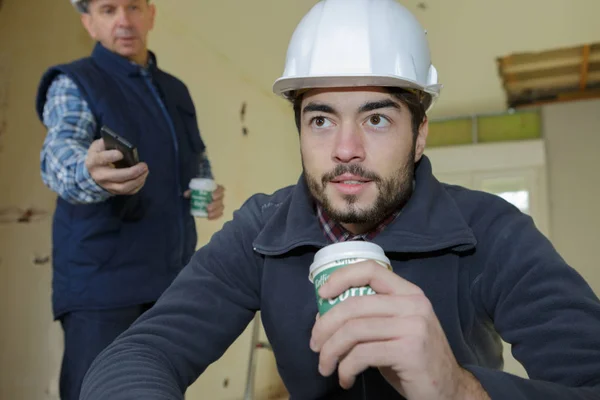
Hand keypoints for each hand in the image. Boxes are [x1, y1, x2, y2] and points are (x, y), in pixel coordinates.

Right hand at [85, 139, 148, 194]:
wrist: (93, 171)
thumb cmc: (100, 154)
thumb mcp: (100, 146)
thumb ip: (108, 143)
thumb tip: (123, 145)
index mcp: (94, 161)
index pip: (102, 159)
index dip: (111, 156)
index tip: (121, 154)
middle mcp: (100, 176)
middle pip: (117, 176)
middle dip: (133, 172)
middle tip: (143, 165)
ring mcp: (107, 186)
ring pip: (124, 187)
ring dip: (138, 180)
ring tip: (145, 171)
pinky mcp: (115, 191)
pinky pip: (129, 191)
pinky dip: (138, 185)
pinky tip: (143, 177)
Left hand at [183, 184, 224, 219]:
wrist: (198, 198)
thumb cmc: (198, 192)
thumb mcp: (194, 191)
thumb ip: (190, 192)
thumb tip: (186, 194)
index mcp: (215, 189)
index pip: (220, 189)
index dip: (218, 192)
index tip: (212, 196)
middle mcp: (219, 196)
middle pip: (221, 199)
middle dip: (215, 204)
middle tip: (208, 207)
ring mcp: (219, 204)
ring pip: (221, 207)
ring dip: (215, 211)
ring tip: (208, 214)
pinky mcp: (217, 210)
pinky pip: (219, 214)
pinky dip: (215, 216)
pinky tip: (209, 217)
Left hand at [310, 261, 489, 399]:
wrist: (449, 390)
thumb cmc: (413, 359)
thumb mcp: (393, 330)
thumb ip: (367, 317)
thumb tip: (323, 314)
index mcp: (409, 293)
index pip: (371, 270)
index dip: (342, 277)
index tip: (322, 293)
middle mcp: (414, 304)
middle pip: (354, 305)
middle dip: (325, 326)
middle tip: (315, 344)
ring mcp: (414, 326)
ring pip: (354, 331)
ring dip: (331, 351)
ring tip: (325, 366)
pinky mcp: (410, 351)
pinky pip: (362, 355)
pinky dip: (346, 368)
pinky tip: (345, 378)